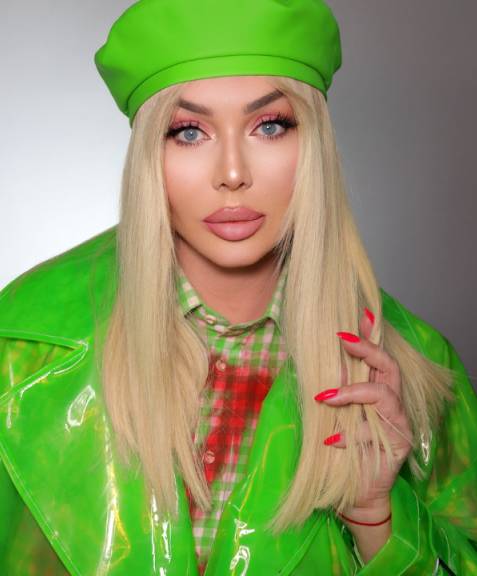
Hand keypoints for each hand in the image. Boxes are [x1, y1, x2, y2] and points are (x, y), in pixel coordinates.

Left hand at [315, 308, 413, 515]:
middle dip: (368, 350)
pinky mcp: (398, 445)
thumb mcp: (333, 414)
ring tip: (325, 397)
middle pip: (389, 368)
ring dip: (353, 393)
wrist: (352, 491)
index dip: (371, 336)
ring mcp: (398, 424)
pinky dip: (349, 435)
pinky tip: (332, 441)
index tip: (360, 317)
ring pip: (385, 395)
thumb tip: (318, 361)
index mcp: (376, 391)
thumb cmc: (341, 450)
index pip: (378, 358)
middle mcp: (392, 403)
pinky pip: (373, 432)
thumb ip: (333, 389)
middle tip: (343, 340)